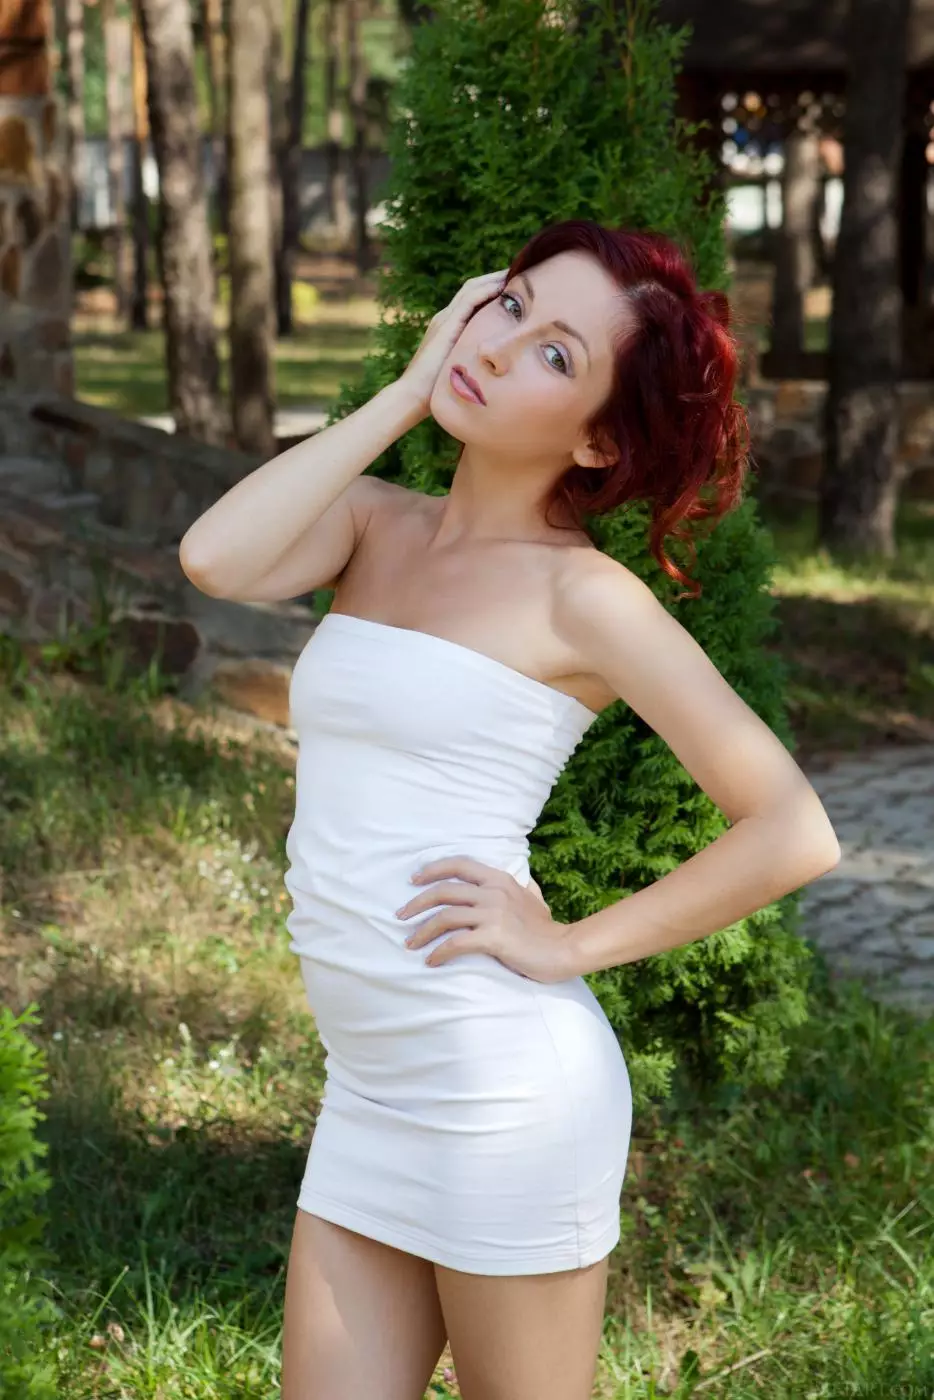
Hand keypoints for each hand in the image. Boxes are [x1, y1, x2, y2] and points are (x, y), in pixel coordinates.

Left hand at [395, 855, 575, 984]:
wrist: (565, 949)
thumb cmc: (547, 929)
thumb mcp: (534, 899)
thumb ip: (524, 889)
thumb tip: (525, 884)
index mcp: (499, 879)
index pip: (459, 864)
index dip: (432, 869)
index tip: (414, 880)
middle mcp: (494, 892)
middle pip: (443, 891)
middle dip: (416, 903)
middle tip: (400, 916)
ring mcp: (493, 914)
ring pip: (445, 916)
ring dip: (422, 931)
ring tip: (410, 943)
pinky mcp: (494, 937)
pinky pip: (456, 943)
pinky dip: (439, 952)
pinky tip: (431, 961)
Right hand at [396, 269, 509, 418]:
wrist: (414, 396)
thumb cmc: (436, 390)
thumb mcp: (460, 369)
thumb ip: (473, 361)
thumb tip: (494, 368)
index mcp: (450, 326)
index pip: (473, 298)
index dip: (493, 288)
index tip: (514, 285)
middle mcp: (446, 317)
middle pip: (473, 287)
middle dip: (495, 277)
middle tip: (520, 270)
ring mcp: (444, 319)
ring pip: (472, 288)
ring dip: (493, 278)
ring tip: (516, 271)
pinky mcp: (446, 325)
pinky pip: (469, 300)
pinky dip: (486, 290)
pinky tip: (503, 286)